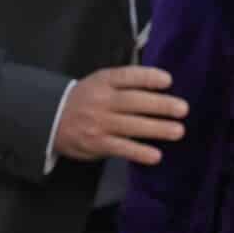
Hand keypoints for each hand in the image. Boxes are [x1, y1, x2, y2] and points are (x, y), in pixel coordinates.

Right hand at [54, 67, 188, 166]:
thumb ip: (125, 83)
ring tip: (178, 131)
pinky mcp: (96, 143)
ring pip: (130, 125)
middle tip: (183, 109)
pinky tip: (155, 155)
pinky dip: (138, 152)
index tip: (168, 80)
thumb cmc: (86, 99)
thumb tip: (161, 86)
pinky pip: (120, 148)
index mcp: (104, 81)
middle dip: (160, 105)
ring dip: (156, 128)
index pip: (127, 76)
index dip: (148, 77)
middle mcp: (102, 100)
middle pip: (133, 101)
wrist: (51, 118)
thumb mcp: (100, 82)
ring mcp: (99, 123)